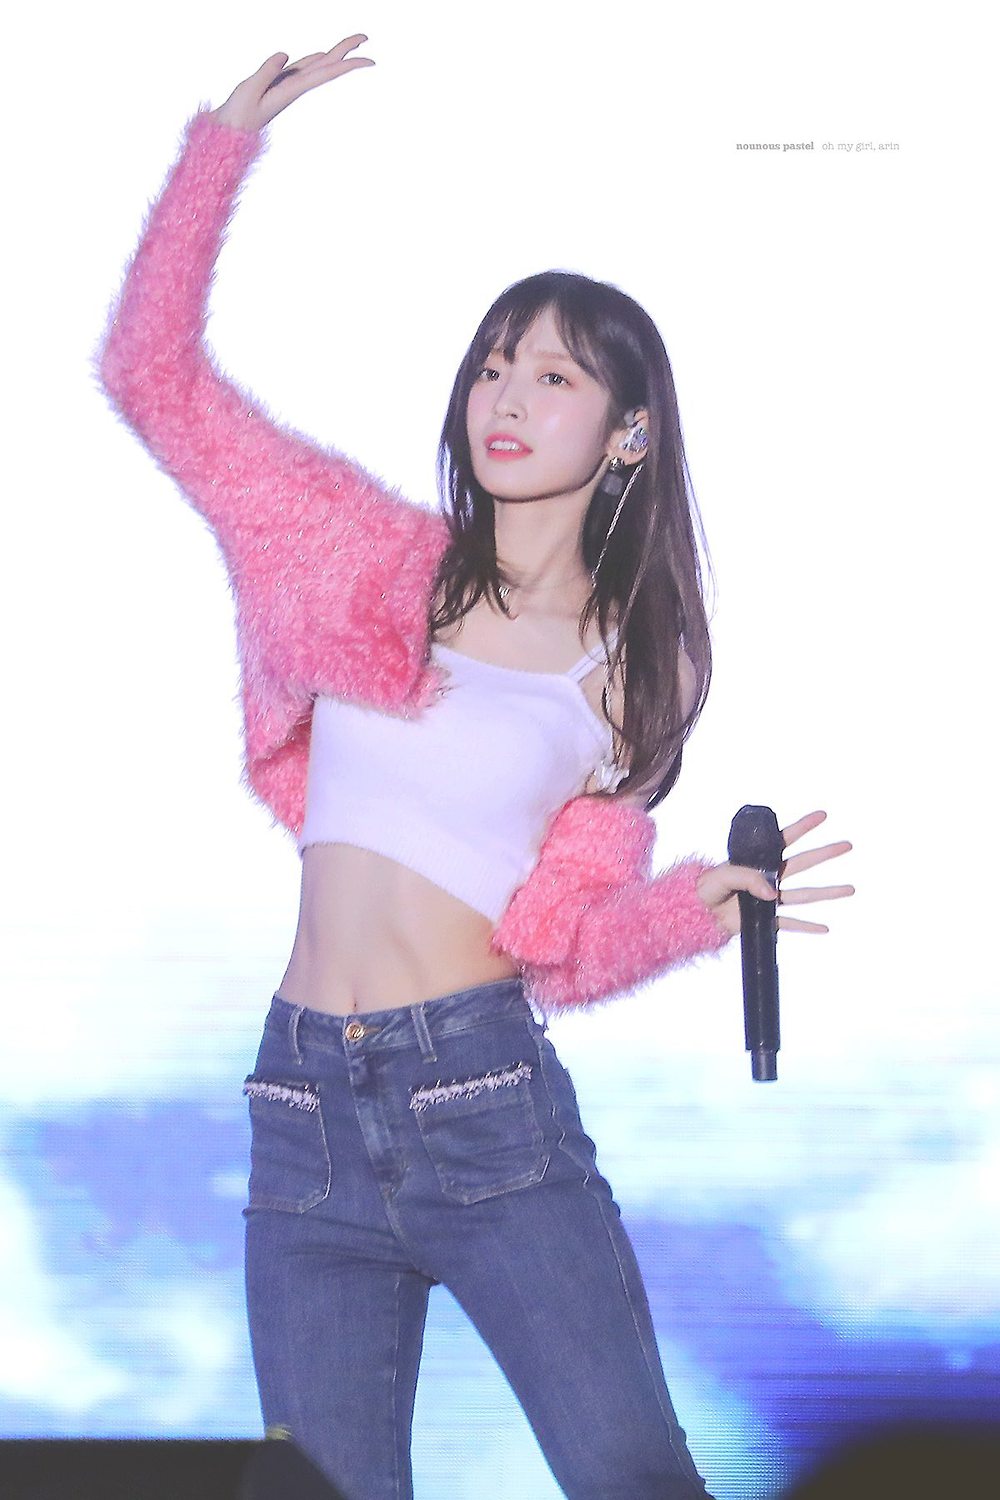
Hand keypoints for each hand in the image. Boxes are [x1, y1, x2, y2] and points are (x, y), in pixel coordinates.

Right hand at [211, 35, 374, 132]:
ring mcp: (287, 85)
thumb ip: (266, 72)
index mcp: (292, 88)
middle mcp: (294, 86)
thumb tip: (286, 54)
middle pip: (326, 64)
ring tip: (351, 44)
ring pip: (316, 65)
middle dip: (346, 50)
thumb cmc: (238, 116)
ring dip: (334, 54)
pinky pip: (302, 68)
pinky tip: (323, 57)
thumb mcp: (250, 92)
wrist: (230, 134)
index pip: (326, 71)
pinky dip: (316, 59)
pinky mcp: (278, 84)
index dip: (347, 64)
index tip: (369, 59)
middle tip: (366, 37)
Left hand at [696, 809, 853, 936]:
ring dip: (828, 892)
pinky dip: (807, 927)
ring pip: (804, 895)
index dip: (803, 827)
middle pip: (803, 863)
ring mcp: (769, 900)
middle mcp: (768, 878)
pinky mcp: (765, 920)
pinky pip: (790, 924)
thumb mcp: (722, 876)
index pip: (783, 840)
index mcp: (756, 861)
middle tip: (847, 845)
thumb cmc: (704, 889)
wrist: (695, 915)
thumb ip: (747, 878)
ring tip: (851, 889)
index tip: (822, 815)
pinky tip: (825, 928)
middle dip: (825, 854)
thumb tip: (773, 894)